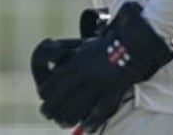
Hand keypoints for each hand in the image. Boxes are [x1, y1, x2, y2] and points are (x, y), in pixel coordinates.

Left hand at [36, 2, 172, 131]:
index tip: (45, 104)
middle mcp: (81, 76)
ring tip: (64, 123)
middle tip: (51, 117)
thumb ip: (65, 61)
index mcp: (71, 65)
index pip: (49, 88)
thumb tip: (52, 71)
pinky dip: (90, 123)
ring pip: (76, 110)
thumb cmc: (100, 48)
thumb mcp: (78, 50)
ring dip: (68, 119)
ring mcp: (97, 86)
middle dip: (52, 112)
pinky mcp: (111, 94)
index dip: (46, 99)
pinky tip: (86, 127)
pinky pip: (98, 114)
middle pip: (59, 101)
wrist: (127, 46)